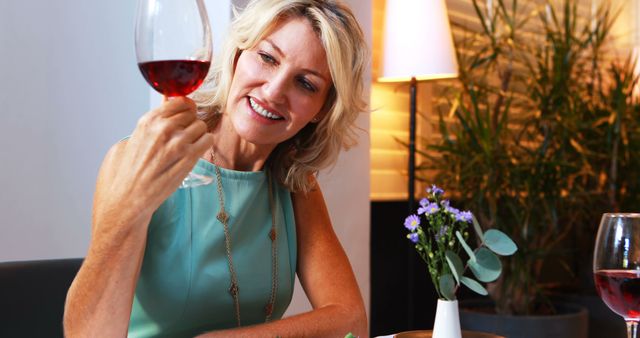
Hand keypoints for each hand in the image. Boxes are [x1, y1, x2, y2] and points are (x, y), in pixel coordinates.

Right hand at [93, 97, 212, 229]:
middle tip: (185, 136)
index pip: (179, 102)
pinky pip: (208, 140)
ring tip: (188, 147)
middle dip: (190, 123)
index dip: (184, 109)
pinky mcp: (188, 159)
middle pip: (192, 113)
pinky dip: (205, 144)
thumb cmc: (127, 172)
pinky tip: (195, 152)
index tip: (184, 116)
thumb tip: (166, 106)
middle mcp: (164, 128)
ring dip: (198, 135)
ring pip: (201, 126)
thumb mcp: (132, 139)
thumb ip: (151, 123)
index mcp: (148, 121)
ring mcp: (178, 143)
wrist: (127, 198)